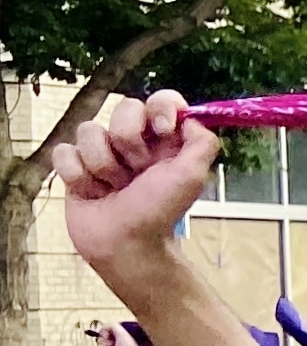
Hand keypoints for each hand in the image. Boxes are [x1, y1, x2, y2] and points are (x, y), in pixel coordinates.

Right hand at [53, 94, 222, 271]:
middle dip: (129, 141)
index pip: (161, 100)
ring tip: (115, 188)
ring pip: (88, 130)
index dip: (160, 107)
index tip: (163, 129)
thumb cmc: (159, 212)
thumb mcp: (193, 176)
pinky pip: (64, 152)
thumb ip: (202, 143)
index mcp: (164, 140)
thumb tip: (191, 118)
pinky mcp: (75, 168)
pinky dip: (77, 175)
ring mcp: (102, 153)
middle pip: (123, 108)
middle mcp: (134, 141)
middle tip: (137, 171)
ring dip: (103, 165)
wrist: (126, 244)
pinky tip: (92, 193)